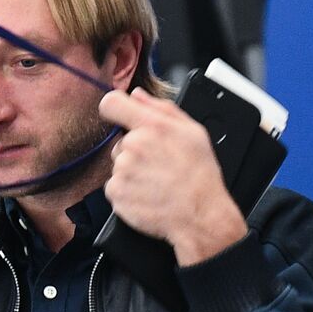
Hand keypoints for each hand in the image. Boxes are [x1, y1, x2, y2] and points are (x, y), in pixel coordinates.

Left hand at [98, 88, 248, 265]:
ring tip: (156, 183)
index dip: (115, 109)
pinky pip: (115, 187)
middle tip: (158, 166)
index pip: (112, 104)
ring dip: (132, 173)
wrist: (200, 216)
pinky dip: (127, 192)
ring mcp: (123, 171)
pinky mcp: (116, 193)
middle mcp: (134, 146)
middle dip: (135, 152)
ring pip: (119, 166)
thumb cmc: (200, 176)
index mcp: (153, 127)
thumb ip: (163, 108)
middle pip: (120, 142)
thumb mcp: (194, 133)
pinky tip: (147, 195)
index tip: (121, 118)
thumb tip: (138, 95)